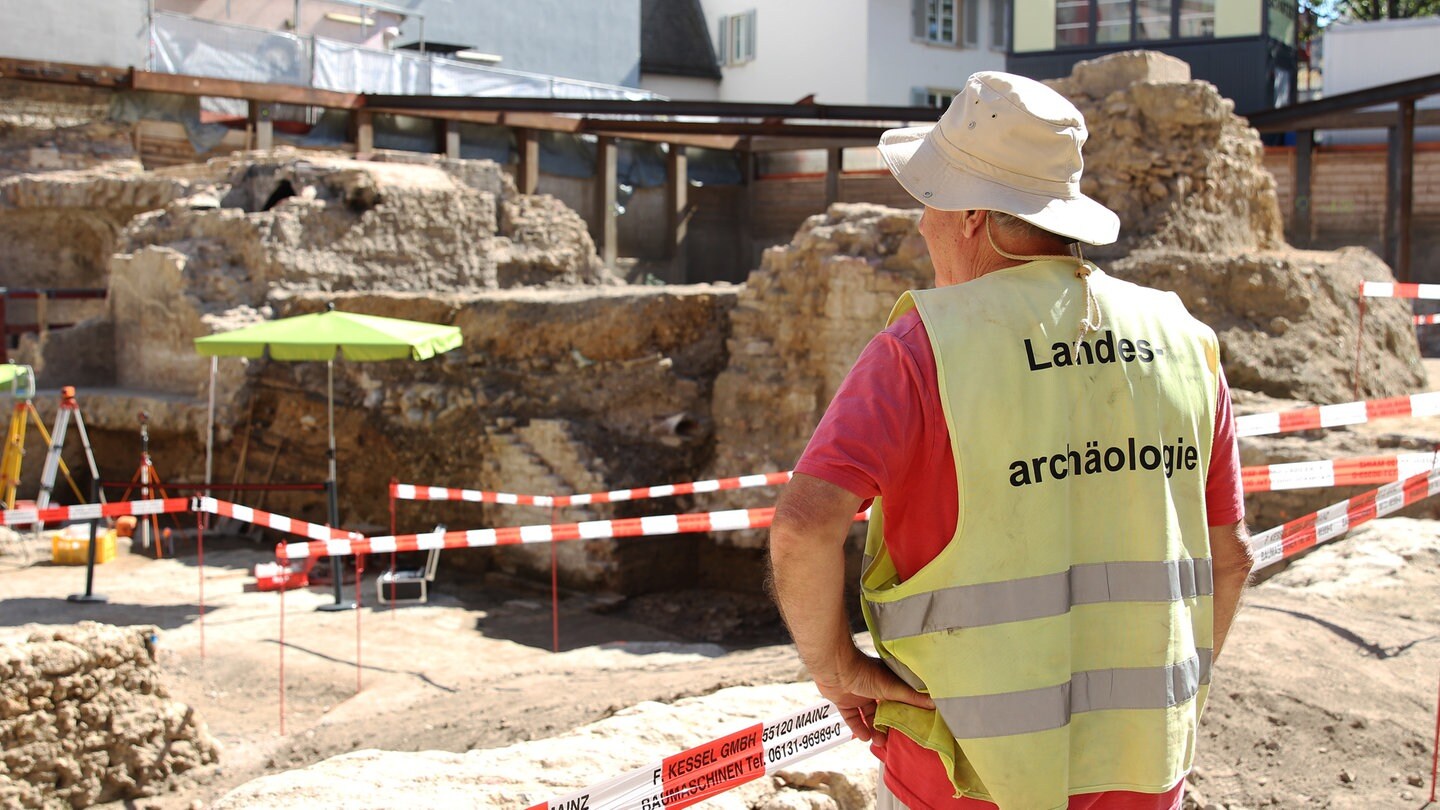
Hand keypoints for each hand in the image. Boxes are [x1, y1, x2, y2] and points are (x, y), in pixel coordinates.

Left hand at [812, 649, 934, 744]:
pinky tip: (865, 737)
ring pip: (868, 716)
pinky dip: (858, 728)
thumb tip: (935, 703)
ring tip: (879, 741)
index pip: (899, 698)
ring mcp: (857, 695)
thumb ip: (912, 697)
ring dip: (873, 729)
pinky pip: (852, 718)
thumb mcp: (892, 687)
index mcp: (886, 680)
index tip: (912, 725)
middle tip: (894, 739)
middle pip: (883, 709)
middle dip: (888, 724)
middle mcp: (873, 687)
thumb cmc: (864, 672)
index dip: (905, 711)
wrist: (834, 669)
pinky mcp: (843, 701)